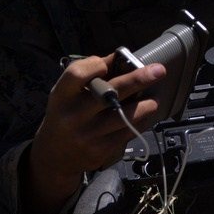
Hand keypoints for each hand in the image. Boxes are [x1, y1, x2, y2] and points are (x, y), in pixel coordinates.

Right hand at [26, 54, 165, 213]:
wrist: (55, 155)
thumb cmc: (65, 115)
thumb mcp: (66, 94)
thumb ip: (86, 76)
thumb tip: (118, 58)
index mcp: (62, 96)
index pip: (78, 74)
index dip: (96, 65)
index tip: (110, 63)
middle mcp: (73, 115)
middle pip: (110, 91)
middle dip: (138, 79)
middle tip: (159, 71)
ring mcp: (87, 134)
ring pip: (123, 115)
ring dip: (145, 105)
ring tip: (154, 100)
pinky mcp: (99, 149)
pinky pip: (126, 132)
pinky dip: (140, 122)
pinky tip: (146, 116)